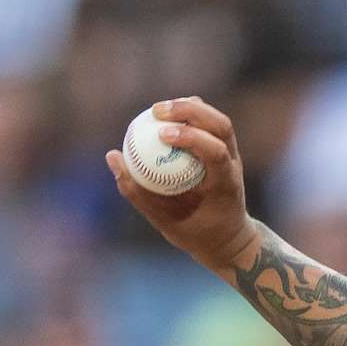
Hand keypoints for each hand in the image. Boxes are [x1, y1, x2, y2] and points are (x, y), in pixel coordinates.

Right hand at [106, 96, 257, 270]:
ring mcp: (233, 155)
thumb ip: (137, 191)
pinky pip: (209, 123)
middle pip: (221, 126)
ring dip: (190, 107)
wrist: (228, 238)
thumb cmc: (195, 232)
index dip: (191, 138)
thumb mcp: (164, 221)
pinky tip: (165, 116)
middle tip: (157, 111)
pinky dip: (189, 114)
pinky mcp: (226, 149)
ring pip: (218, 120)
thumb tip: (113, 156)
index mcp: (225, 184)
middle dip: (191, 112)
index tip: (162, 134)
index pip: (216, 153)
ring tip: (158, 109)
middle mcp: (234, 165)